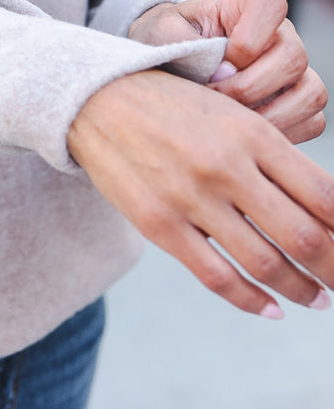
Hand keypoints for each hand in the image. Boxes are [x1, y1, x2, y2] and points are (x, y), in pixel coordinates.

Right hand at [67, 68, 333, 316]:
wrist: (97, 98)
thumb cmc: (174, 107)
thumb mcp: (231, 115)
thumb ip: (273, 158)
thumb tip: (325, 210)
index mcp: (252, 133)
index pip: (323, 195)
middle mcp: (227, 165)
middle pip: (303, 236)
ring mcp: (191, 197)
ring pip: (265, 263)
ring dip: (301, 290)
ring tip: (317, 299)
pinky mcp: (160, 224)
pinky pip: (217, 277)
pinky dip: (251, 301)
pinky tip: (271, 310)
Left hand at [129, 0, 326, 145]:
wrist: (170, 64)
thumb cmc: (168, 42)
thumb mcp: (161, 31)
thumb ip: (182, 40)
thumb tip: (224, 73)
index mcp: (250, 5)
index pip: (271, 5)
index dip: (247, 39)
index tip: (219, 59)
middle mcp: (282, 34)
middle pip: (293, 58)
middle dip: (249, 88)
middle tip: (214, 98)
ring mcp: (296, 70)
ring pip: (310, 94)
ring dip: (267, 116)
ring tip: (229, 119)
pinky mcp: (301, 102)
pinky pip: (312, 122)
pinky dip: (282, 134)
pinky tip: (246, 133)